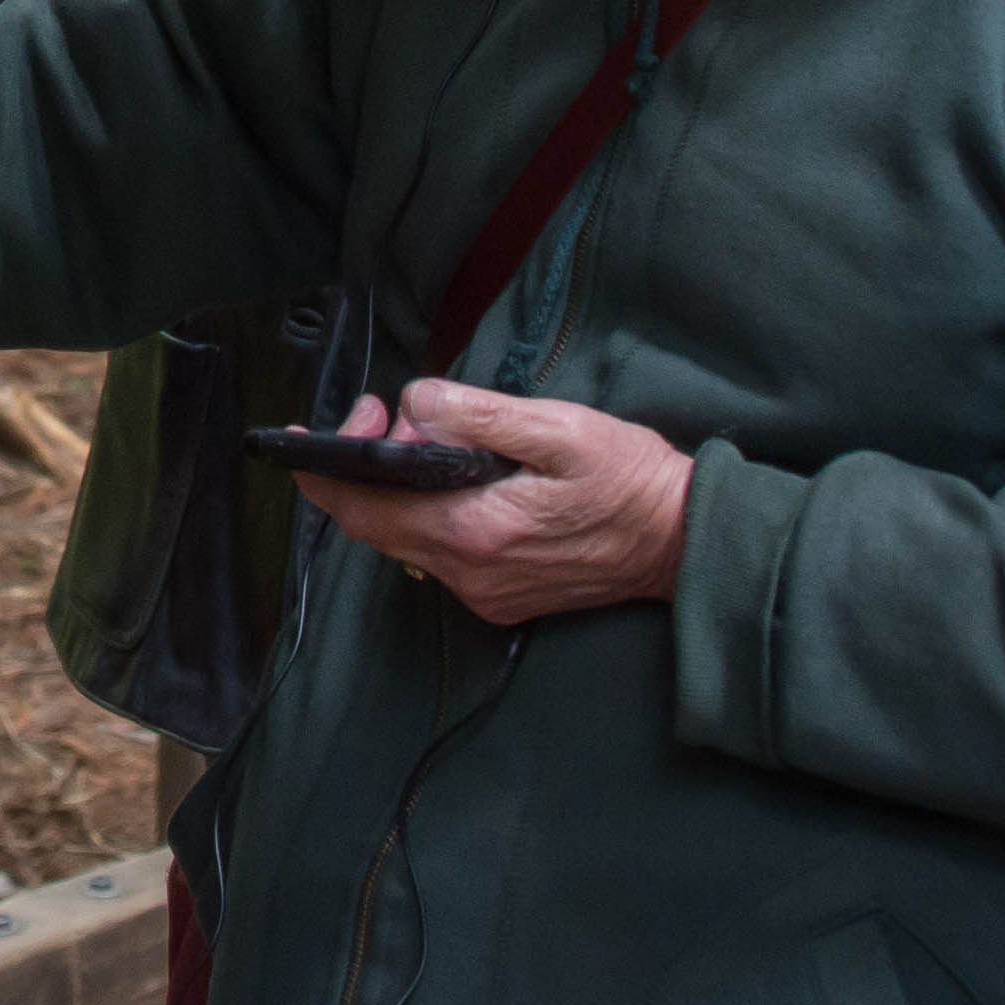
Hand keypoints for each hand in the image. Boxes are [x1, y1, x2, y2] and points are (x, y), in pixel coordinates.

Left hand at [289, 377, 690, 626]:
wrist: (683, 543)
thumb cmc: (629, 480)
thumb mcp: (558, 428)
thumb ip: (479, 415)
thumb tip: (414, 405)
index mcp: (472, 530)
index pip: (362, 509)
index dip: (324, 469)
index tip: (320, 430)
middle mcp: (467, 574)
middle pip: (374, 526)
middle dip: (361, 470)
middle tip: (385, 418)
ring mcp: (483, 593)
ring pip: (405, 540)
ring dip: (398, 492)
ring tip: (428, 441)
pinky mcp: (501, 599)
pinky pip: (439, 555)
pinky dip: (429, 514)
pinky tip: (458, 481)